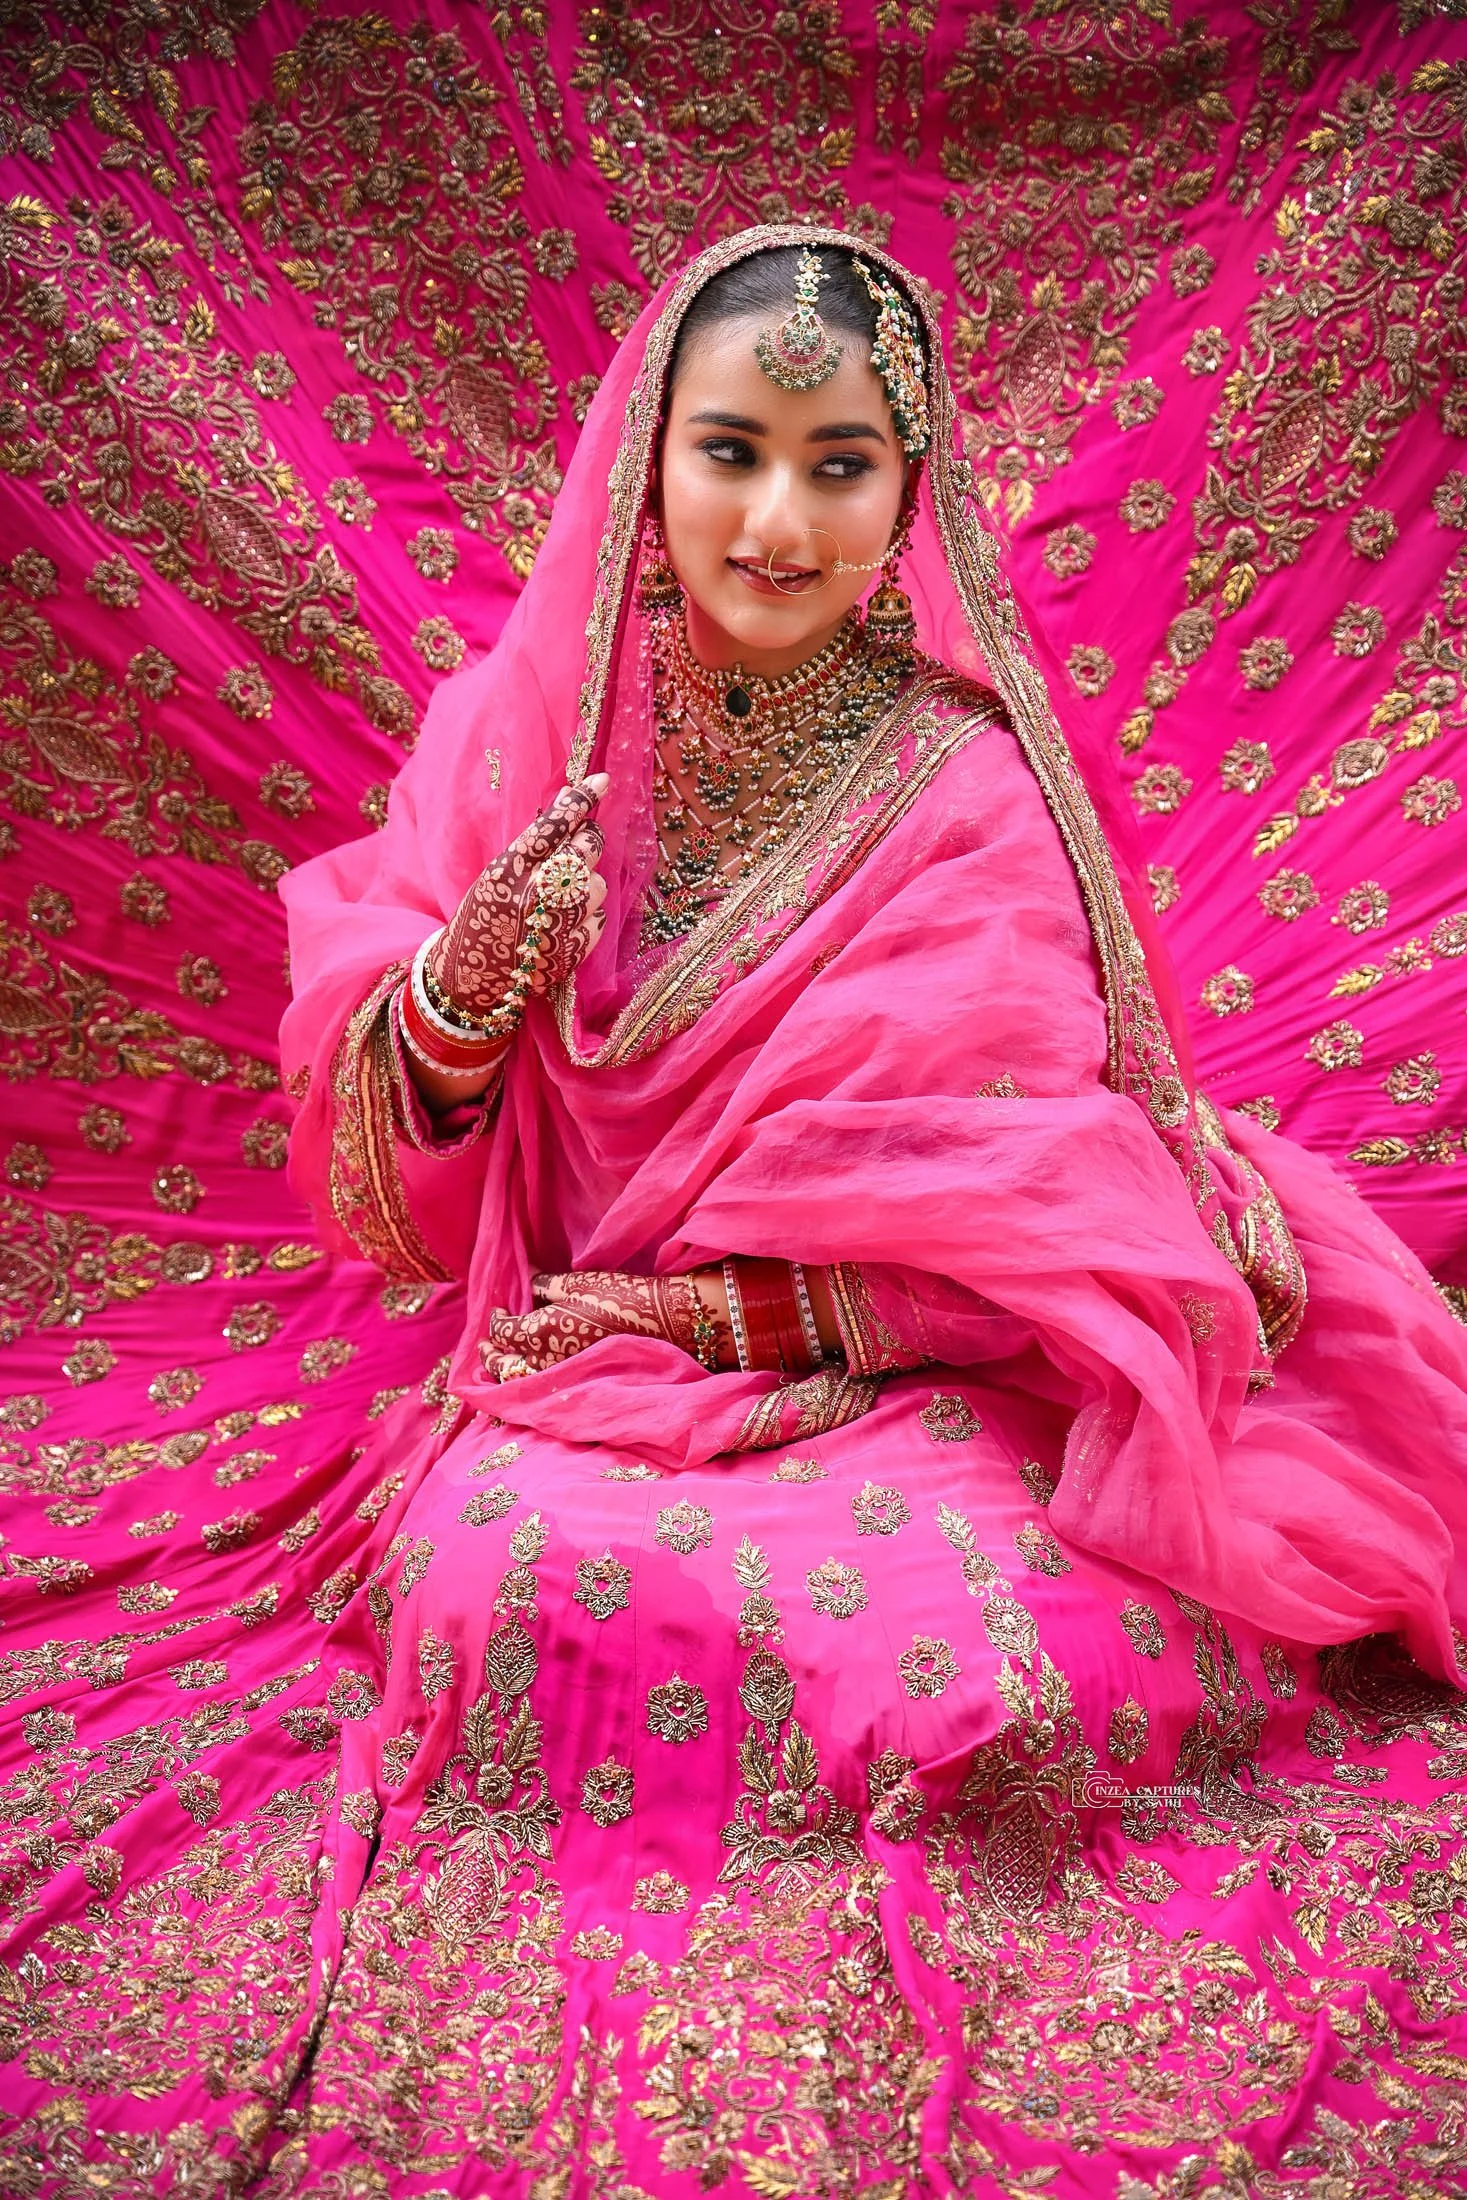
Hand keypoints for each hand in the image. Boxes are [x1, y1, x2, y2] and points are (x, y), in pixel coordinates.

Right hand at [427, 773, 610, 1021]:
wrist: (470, 976)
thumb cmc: (483, 914)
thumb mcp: (498, 872)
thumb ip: (535, 842)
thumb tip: (569, 799)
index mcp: (509, 869)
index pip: (553, 825)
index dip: (581, 799)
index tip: (603, 780)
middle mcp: (533, 895)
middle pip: (585, 849)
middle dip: (589, 840)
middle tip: (581, 843)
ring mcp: (554, 925)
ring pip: (598, 884)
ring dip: (588, 884)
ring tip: (562, 897)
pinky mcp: (569, 952)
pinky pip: (598, 919)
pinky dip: (587, 916)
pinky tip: (564, 923)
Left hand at [480, 1267, 723, 1380]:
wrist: (664, 1325)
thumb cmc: (621, 1297)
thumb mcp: (579, 1283)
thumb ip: (545, 1284)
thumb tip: (525, 1276)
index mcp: (539, 1331)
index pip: (504, 1330)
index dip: (496, 1319)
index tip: (498, 1310)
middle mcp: (544, 1360)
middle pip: (503, 1364)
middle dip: (490, 1354)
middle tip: (484, 1346)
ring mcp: (561, 1377)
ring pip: (520, 1382)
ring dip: (504, 1373)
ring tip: (498, 1365)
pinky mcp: (578, 1383)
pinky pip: (541, 1388)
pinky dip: (526, 1383)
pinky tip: (528, 1376)